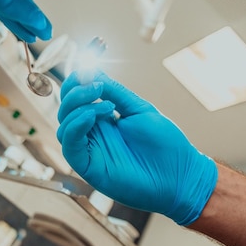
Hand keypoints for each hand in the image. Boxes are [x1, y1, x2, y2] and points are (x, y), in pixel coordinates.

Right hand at [57, 72, 217, 224]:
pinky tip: (92, 116)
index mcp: (103, 120)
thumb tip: (92, 71)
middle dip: (75, 91)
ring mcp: (90, 151)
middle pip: (66, 109)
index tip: (86, 69)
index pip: (77, 98)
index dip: (76, 81)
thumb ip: (115, 92)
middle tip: (96, 86)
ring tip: (106, 103)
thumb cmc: (166, 146)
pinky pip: (70, 145)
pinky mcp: (89, 167)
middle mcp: (93, 134)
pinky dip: (75, 126)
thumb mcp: (139, 109)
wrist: (181, 176)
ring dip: (78, 107)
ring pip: (64, 125)